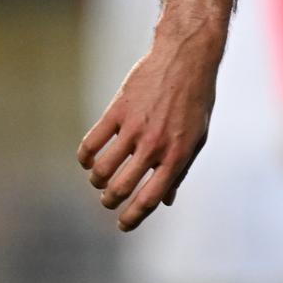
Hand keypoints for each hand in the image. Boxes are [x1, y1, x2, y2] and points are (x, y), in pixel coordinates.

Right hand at [77, 34, 218, 231]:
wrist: (186, 58)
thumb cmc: (195, 99)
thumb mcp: (197, 137)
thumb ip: (181, 169)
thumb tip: (165, 201)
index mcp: (176, 155)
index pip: (148, 199)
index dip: (132, 218)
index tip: (122, 224)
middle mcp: (154, 145)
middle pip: (120, 189)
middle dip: (110, 202)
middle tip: (109, 200)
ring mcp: (134, 128)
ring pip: (101, 170)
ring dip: (97, 181)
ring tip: (101, 179)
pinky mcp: (118, 110)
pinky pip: (90, 144)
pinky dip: (85, 158)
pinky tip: (89, 159)